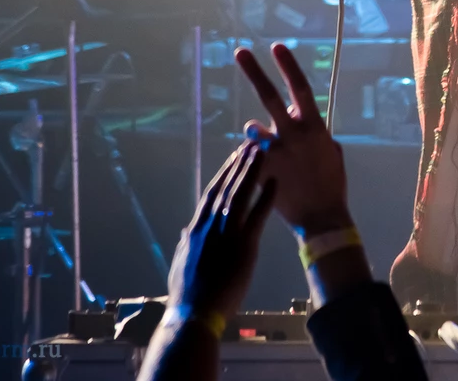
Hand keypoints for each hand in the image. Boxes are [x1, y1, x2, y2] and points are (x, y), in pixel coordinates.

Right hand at [167, 142, 277, 320]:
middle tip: (251, 144)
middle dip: (239, 164)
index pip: (211, 194)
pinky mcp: (244, 246)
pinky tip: (276, 181)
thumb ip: (186, 244)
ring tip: (264, 151)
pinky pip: (258, 216)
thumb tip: (185, 231)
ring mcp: (227, 234)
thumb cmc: (188, 293)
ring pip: (241, 195)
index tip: (232, 158)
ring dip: (253, 171)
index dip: (223, 174)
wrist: (195, 313)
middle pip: (226, 187)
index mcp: (195, 229)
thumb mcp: (181, 263)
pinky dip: (267, 197)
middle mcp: (210, 226)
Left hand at [236, 44, 352, 235]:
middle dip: (254, 72)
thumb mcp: (332, 151)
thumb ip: (317, 131)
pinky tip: (257, 170)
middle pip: (270, 96)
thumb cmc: (332, 183)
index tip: (276, 46)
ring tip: (260, 141)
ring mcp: (277, 152)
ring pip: (253, 129)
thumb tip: (302, 116)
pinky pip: (249, 156)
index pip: (300, 88)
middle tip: (239, 51)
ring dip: (254, 132)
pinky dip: (252, 158)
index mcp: (314, 127)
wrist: (322, 217)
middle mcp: (294, 134)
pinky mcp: (263, 170)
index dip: (288, 66)